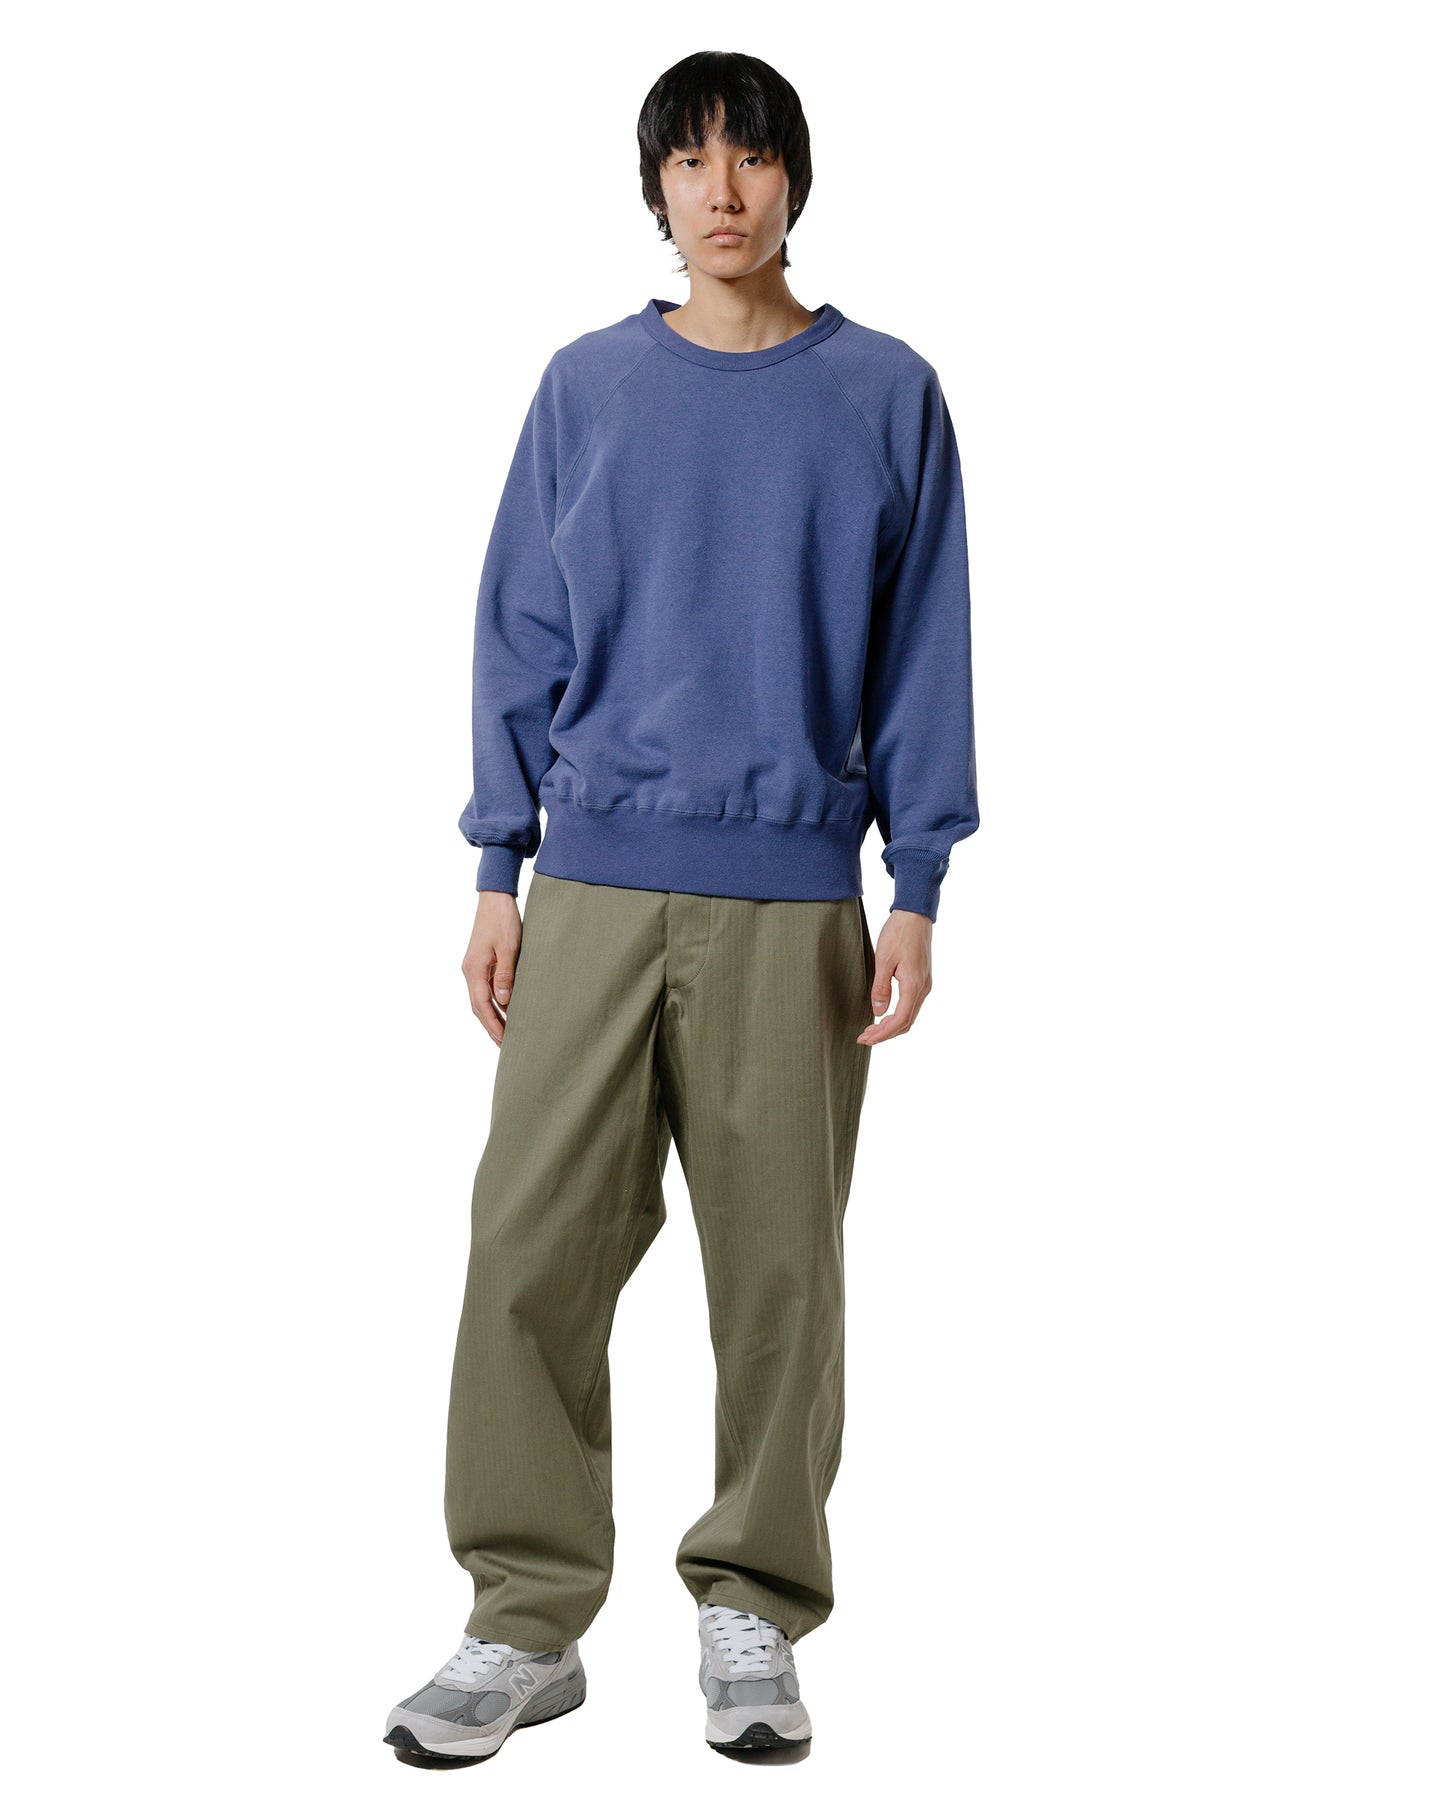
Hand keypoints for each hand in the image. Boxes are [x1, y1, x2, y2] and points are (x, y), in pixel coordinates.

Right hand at [463, 890, 522, 1045]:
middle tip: (505, 1045)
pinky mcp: (480, 962)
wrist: (495, 898)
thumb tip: (503, 1002)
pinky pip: (484, 988)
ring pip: (480, 999)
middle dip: (491, 1026)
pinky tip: (505, 1009)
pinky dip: (494, 1002)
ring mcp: (473, 967)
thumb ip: (506, 975)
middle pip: (478, 1007)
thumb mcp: (509, 947)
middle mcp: (470, 971)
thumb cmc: (503, 920)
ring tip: (506, 1033)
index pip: (482, 1006)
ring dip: (492, 1016)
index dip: (493, 1025)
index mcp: (474, 970)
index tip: (504, 1041)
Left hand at [858, 909, 932, 1044]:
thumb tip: (878, 1011)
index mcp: (914, 985)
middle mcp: (923, 988)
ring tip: (871, 1029)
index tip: (866, 1038)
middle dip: (885, 1034)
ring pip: (909, 1015)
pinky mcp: (922, 979)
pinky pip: (911, 1005)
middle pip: (906, 1022)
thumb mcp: (883, 960)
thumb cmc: (898, 933)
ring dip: (891, 1026)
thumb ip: (881, 988)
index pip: (900, 1020)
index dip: (882, 1033)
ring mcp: (924, 984)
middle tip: (864, 1038)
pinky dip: (897, 1015)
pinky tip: (884, 1015)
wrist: (915, 914)